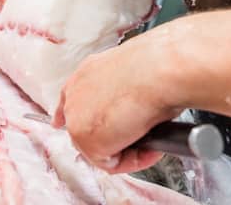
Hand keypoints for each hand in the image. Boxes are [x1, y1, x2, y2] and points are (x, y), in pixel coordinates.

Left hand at [53, 31, 180, 173]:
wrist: (159, 71)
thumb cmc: (157, 67)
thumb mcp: (136, 74)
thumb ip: (122, 92)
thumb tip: (133, 107)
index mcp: (86, 74)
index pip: (71, 101)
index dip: (78, 117)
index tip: (76, 126)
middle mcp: (76, 93)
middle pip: (85, 129)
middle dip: (113, 139)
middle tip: (140, 138)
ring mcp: (76, 117)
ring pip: (99, 148)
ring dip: (126, 150)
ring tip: (151, 143)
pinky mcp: (86, 139)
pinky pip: (110, 163)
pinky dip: (134, 160)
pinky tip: (149, 149)